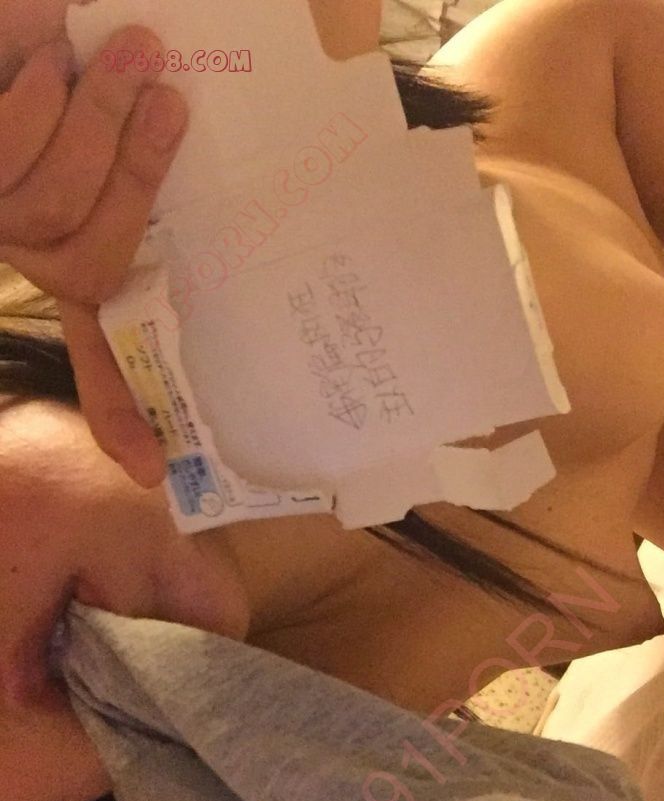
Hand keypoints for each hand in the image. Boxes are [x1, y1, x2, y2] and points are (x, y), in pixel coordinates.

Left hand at [0, 26, 188, 487]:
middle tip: (168, 94)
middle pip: (88, 258)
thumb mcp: (121, 129)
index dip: (122, 413)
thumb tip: (220, 175)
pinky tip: (44, 50)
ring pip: (48, 208)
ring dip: (91, 121)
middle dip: (133, 169)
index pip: (103, 354)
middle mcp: (35, 253)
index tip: (153, 472)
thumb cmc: (73, 71)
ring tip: (123, 50)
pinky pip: (4, 154)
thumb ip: (156, 168)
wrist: (14, 28)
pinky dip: (32, 94)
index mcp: (82, 255)